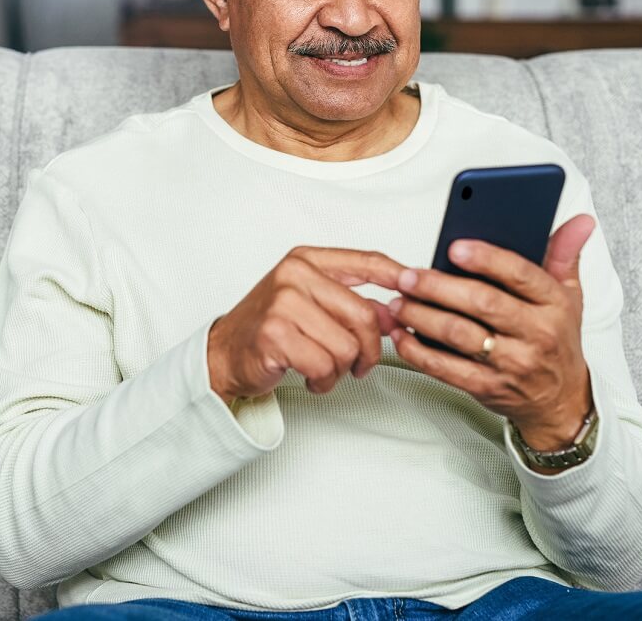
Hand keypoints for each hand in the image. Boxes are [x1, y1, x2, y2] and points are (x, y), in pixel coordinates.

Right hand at [207, 247, 405, 401]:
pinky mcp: (275, 334)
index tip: (418, 286)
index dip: (398, 275)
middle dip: (369, 349)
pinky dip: (324, 381)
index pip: (367, 261)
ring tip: (323, 370)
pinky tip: (310, 377)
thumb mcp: (311, 305)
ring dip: (341, 370)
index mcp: (307, 261)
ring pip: (347, 346)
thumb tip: (395, 312)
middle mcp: (295, 276)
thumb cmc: (268, 328)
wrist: (224, 354)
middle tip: (360, 364)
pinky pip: (324, 365)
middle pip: (364, 314)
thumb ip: (351, 303)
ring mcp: (283, 303)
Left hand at [385, 214, 596, 450]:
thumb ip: (563, 254)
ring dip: (422, 316)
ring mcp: (511, 363)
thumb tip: (579, 221)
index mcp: (553, 305)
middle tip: (408, 275)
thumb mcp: (569, 296)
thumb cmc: (558, 340)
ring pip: (459, 335)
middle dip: (439, 287)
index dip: (486, 259)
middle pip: (482, 304)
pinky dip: (418, 352)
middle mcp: (535, 334)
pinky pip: (446, 369)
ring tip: (399, 300)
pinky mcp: (488, 388)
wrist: (561, 400)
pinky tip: (402, 335)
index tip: (454, 246)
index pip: (520, 275)